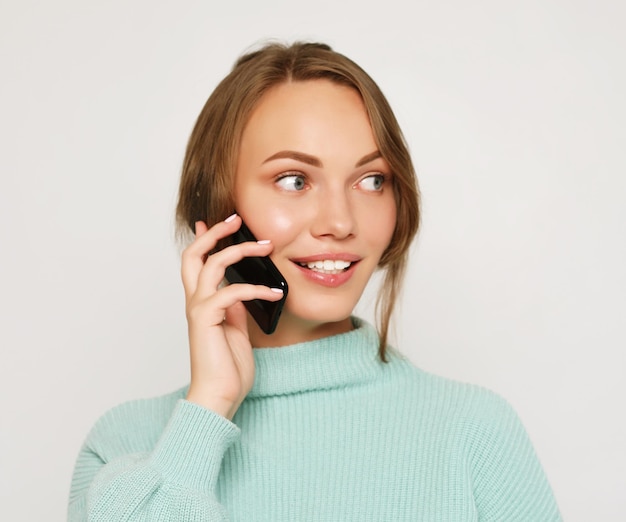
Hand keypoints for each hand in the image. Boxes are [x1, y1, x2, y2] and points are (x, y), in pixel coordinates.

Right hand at [181, 214, 283, 419]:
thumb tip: (242, 288)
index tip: (220, 222)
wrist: (219, 396)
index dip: (206, 239)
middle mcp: (196, 302)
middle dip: (214, 232)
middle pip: (193, 254)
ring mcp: (199, 309)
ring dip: (240, 250)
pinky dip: (256, 289)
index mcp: (202, 302)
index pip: (198, 262)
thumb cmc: (227, 367)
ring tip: (266, 247)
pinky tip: (275, 294)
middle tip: (236, 219)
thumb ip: (235, 307)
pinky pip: (231, 292)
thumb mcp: (236, 328)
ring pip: (211, 264)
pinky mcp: (207, 320)